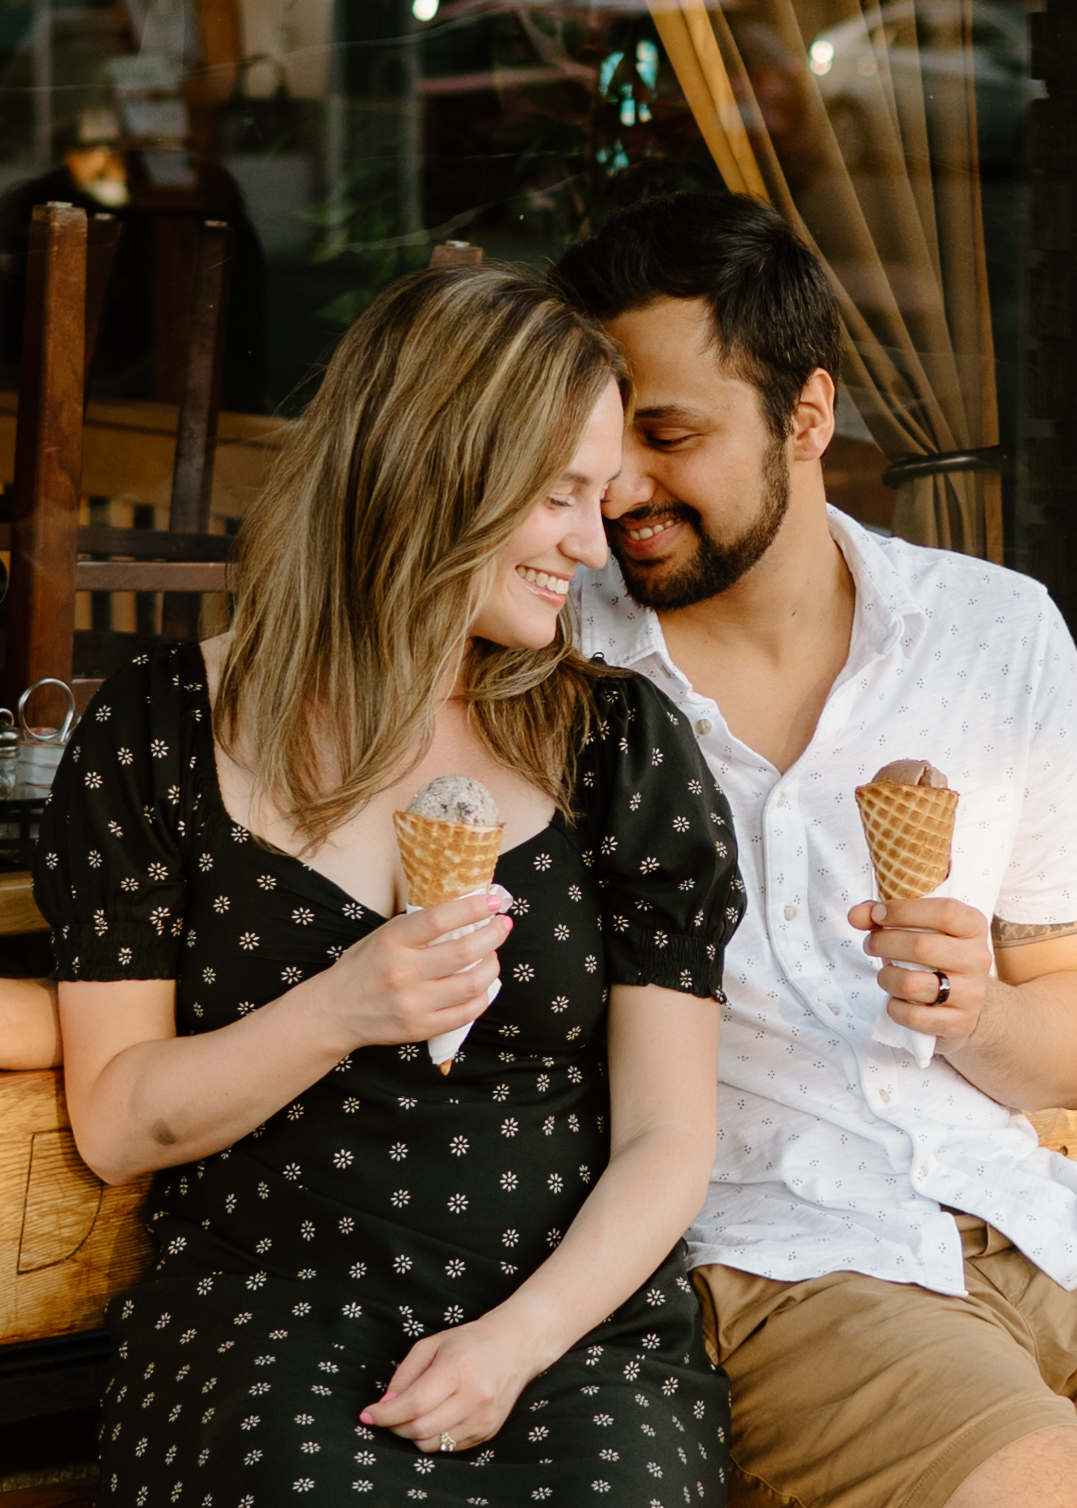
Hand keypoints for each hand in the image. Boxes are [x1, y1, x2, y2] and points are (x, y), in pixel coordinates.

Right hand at [317, 893, 510, 1051]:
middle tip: (502, 926)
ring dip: (492, 967)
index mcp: (393, 942)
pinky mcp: (420, 1028)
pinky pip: (465, 1013)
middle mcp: (403, 972)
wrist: (334, 1012)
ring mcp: (413, 1004)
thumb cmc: (363, 967)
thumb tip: (465, 912)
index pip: (440, 919)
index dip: (472, 908)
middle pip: (464, 952)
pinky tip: (483, 985)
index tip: (493, 902)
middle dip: (493, 936)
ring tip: (492, 956)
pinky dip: (482, 997)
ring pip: (472, 984)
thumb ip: (419, 928)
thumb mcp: (383, 936)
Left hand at [358, 1311, 542, 1451]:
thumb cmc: (470, 1341)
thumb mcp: (433, 1344)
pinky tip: (436, 1417)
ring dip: (414, 1435)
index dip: (386, 1414)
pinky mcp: (489, 1431)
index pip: (414, 1404)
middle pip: (421, 1428)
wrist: (516, 1346)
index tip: (367, 1415)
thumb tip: (385, 1405)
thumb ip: (405, 1374)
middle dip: (396, 1426)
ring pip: (434, 1443)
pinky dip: (435, 1437)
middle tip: (388, 1415)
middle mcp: (474, 1396)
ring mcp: (483, 1417)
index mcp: (457, 1368)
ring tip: (412, 1415)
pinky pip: (450, 1447)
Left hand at [848, 898, 992, 1051]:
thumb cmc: (936, 956)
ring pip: (913, 985)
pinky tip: (896, 1000)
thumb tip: (856, 915)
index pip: (944, 912)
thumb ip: (885, 917)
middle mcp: (977, 958)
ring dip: (886, 978)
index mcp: (973, 926)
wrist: (967, 1001)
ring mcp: (972, 993)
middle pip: (922, 947)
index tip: (877, 915)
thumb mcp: (919, 928)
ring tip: (884, 974)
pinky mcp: (961, 1023)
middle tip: (870, 945)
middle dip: (883, 943)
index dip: (904, 911)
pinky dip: (895, 1008)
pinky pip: (914, 1016)